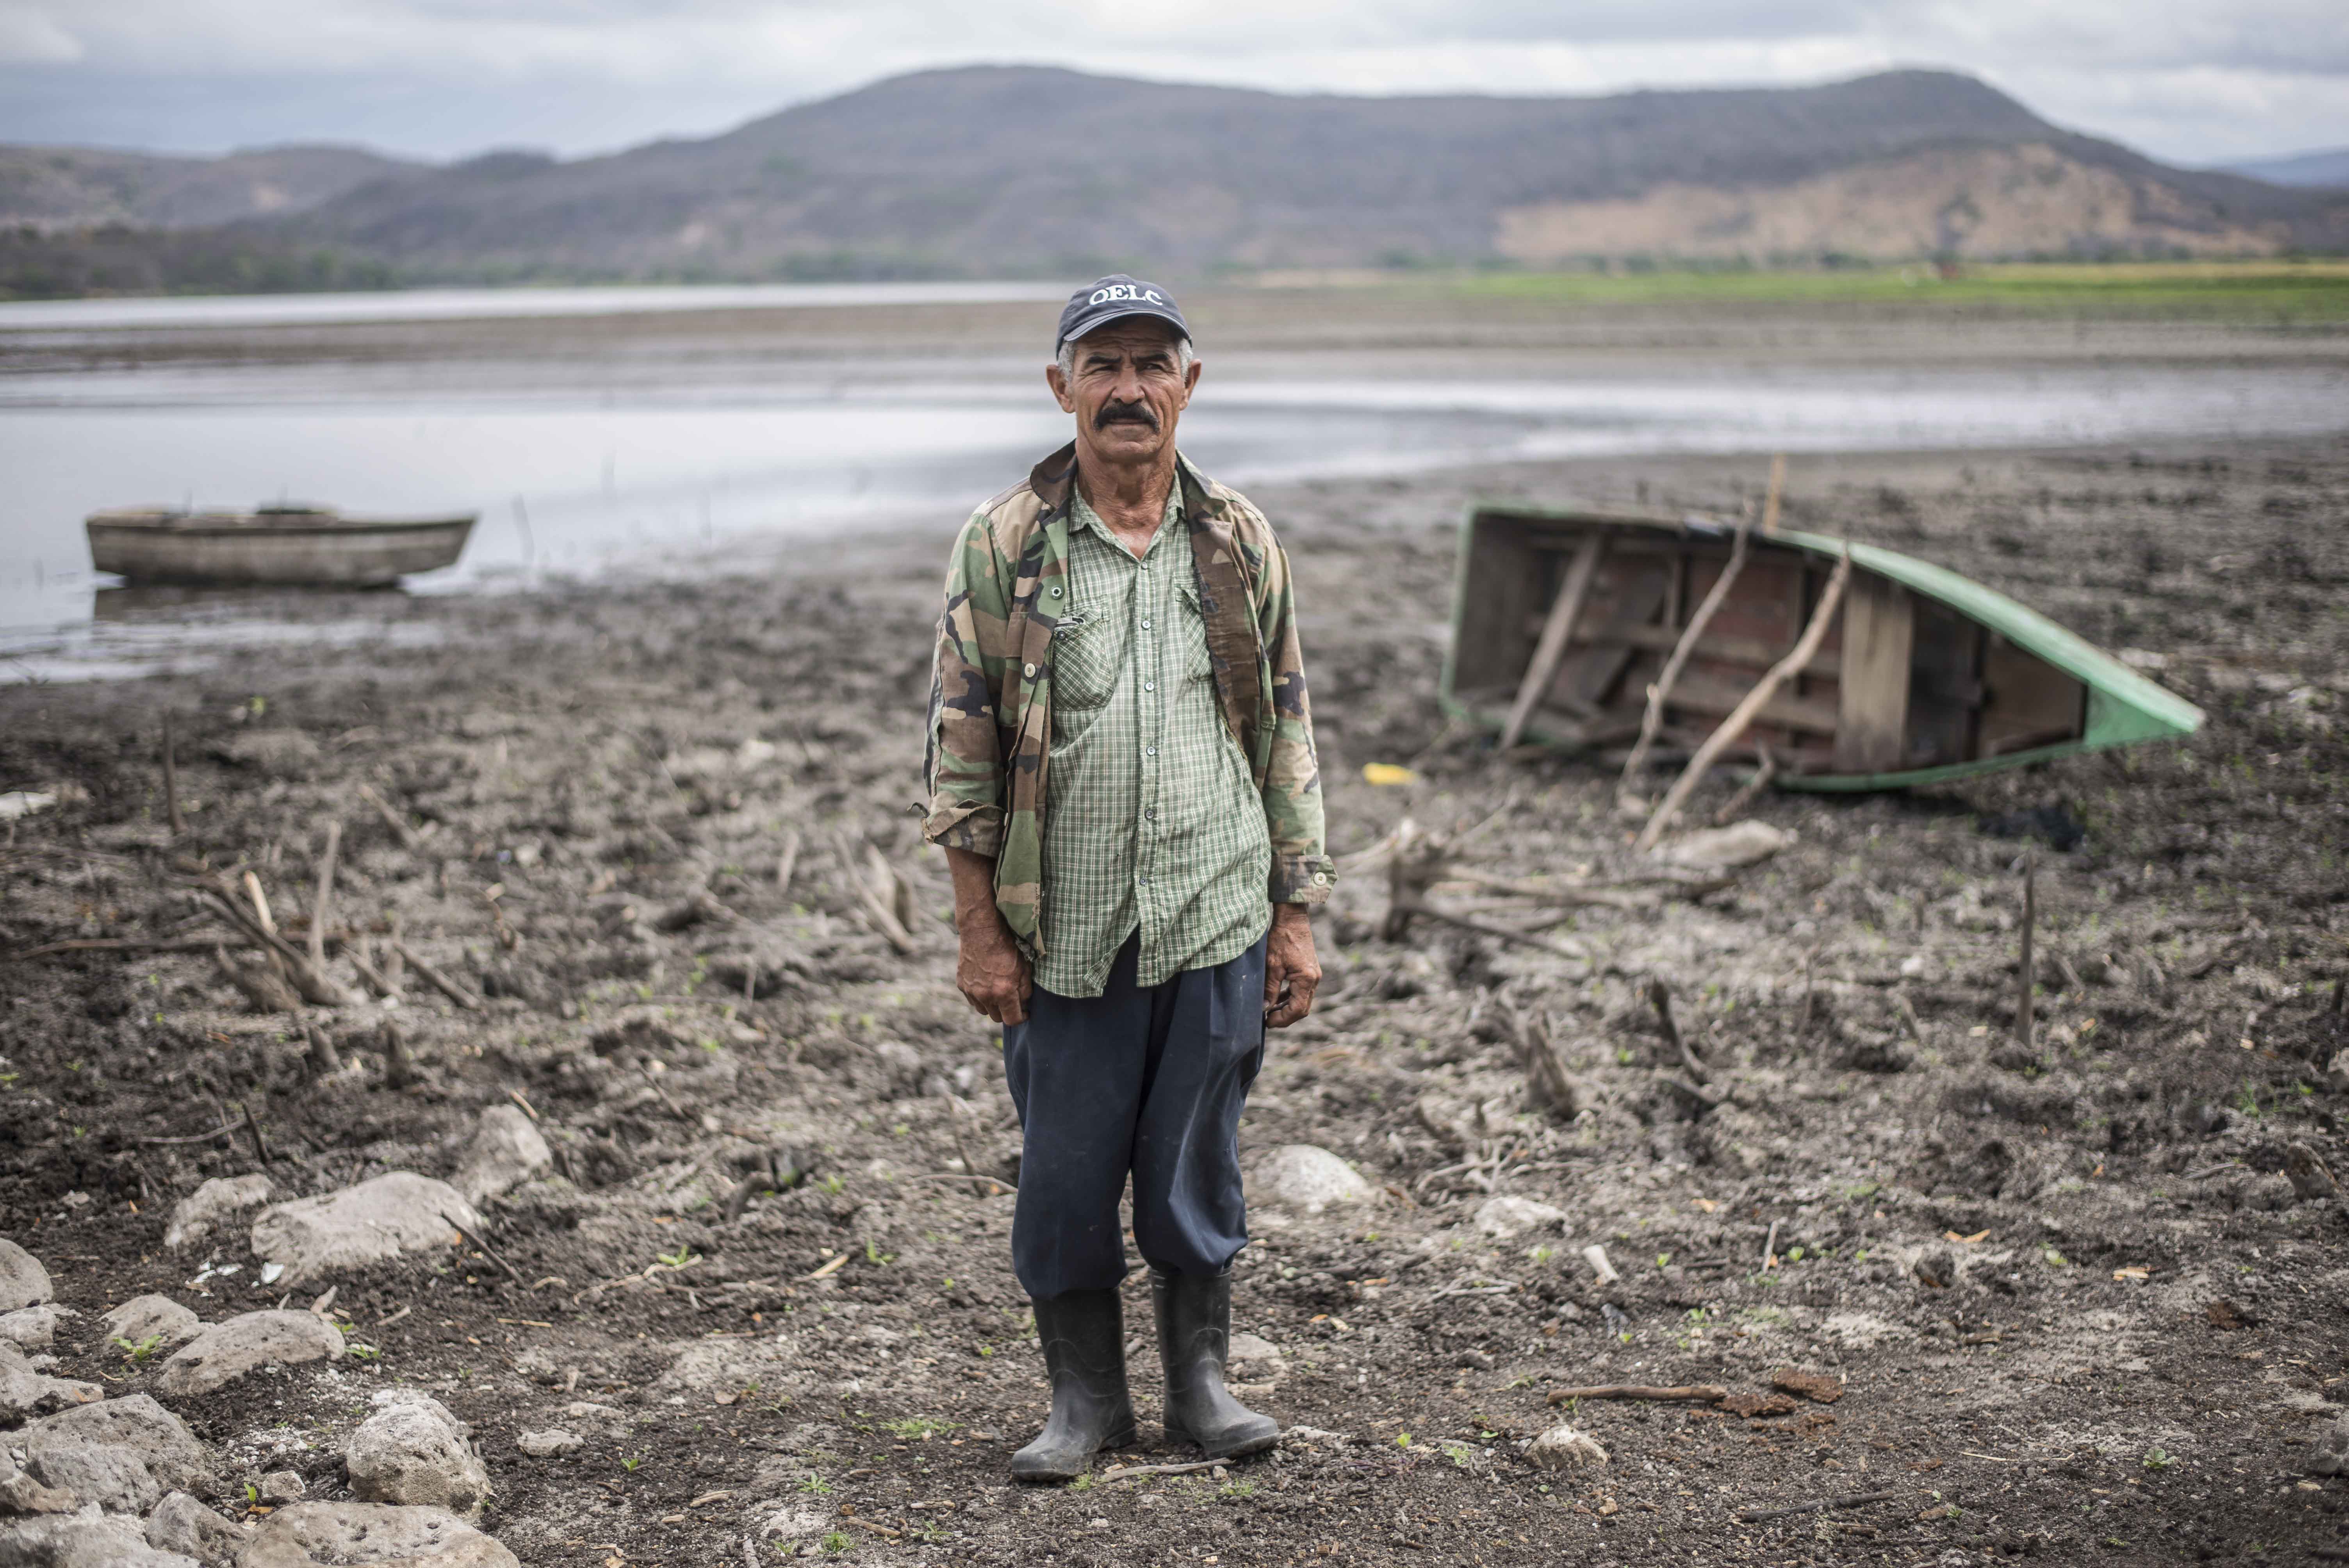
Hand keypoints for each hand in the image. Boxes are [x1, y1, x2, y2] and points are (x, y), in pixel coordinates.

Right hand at [956, 918, 1032, 1025]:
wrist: (981, 932)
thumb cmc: (1006, 948)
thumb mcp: (1024, 968)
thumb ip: (1025, 990)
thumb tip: (1024, 1004)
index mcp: (1003, 993)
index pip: (1012, 1020)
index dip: (1021, 1018)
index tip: (1025, 1012)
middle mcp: (986, 996)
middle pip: (997, 1018)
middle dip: (1007, 1012)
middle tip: (1012, 1000)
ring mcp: (971, 991)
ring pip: (983, 1010)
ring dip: (992, 1006)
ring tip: (998, 992)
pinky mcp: (962, 985)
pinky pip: (972, 999)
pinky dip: (980, 997)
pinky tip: (985, 984)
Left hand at [1264, 902, 1319, 1028]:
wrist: (1292, 919)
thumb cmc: (1281, 938)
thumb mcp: (1272, 965)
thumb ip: (1270, 989)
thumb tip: (1264, 1008)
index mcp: (1307, 979)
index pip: (1297, 1009)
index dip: (1282, 1019)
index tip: (1267, 1022)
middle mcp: (1314, 979)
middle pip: (1302, 1008)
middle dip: (1285, 1017)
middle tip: (1268, 1020)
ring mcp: (1314, 975)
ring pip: (1303, 1000)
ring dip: (1288, 1008)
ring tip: (1270, 1011)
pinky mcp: (1310, 971)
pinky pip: (1302, 991)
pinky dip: (1290, 997)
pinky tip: (1277, 998)